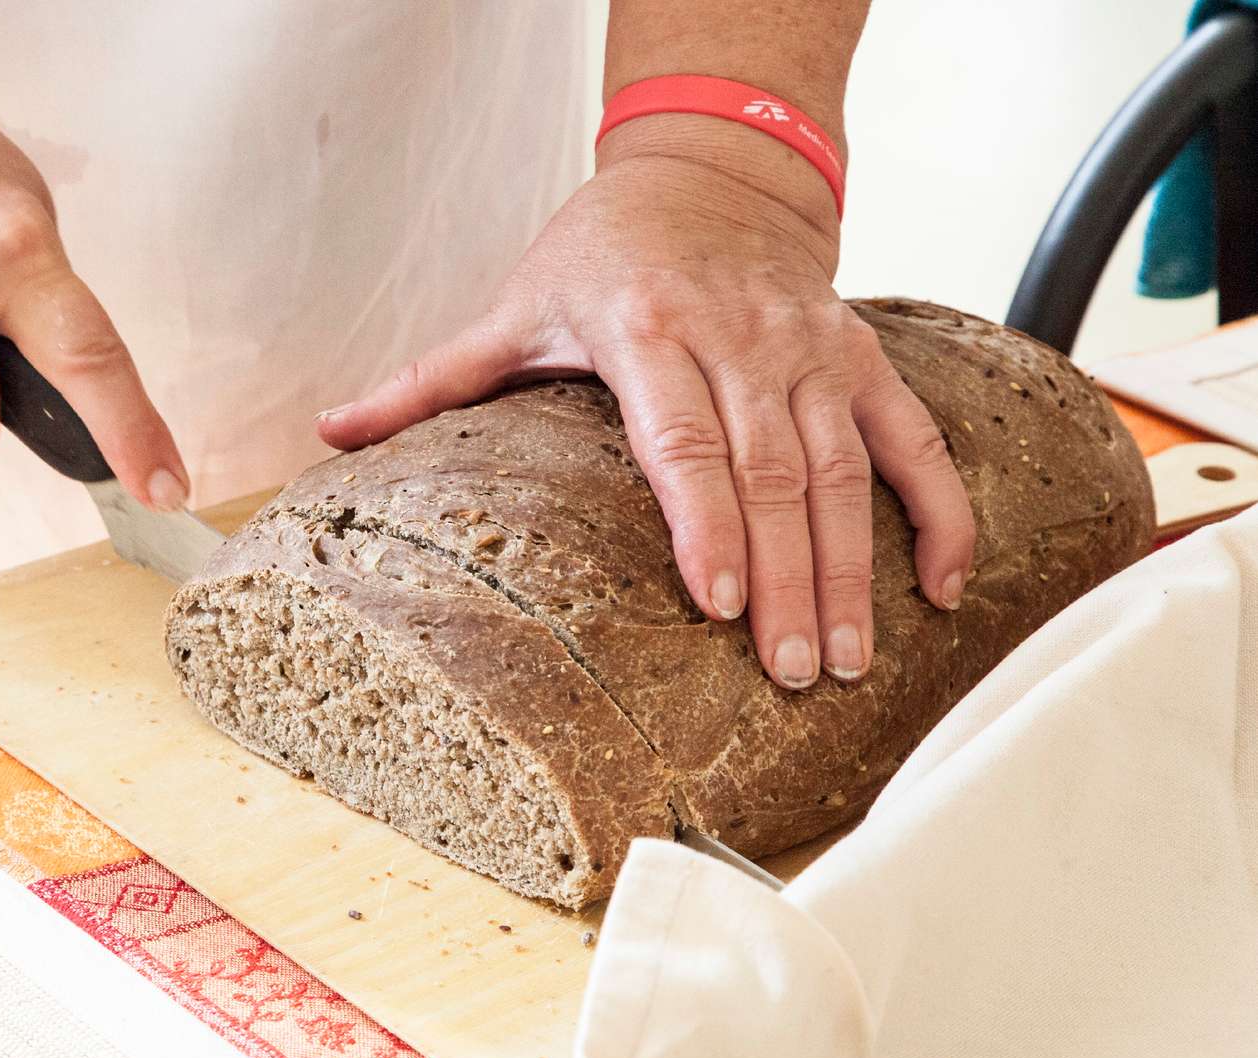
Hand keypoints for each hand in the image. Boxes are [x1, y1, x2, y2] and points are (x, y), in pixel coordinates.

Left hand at [316, 117, 974, 688]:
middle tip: (791, 674)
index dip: (705, 524)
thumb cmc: (599, 254)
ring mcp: (810, 349)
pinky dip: (938, 512)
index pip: (684, 441)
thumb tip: (327, 434)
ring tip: (847, 661)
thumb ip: (430, 381)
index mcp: (648, 330)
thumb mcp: (512, 308)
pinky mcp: (859, 357)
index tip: (720, 605)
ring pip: (843, 470)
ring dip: (851, 571)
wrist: (707, 174)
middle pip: (771, 473)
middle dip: (785, 580)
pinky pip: (911, 439)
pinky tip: (939, 590)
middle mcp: (741, 340)